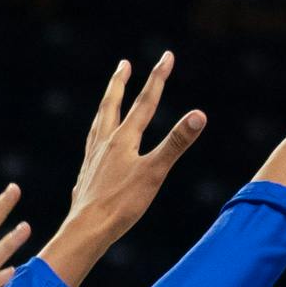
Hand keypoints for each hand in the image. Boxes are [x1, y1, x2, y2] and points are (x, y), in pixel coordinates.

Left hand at [39, 54, 205, 286]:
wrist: (86, 230)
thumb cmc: (121, 204)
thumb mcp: (154, 172)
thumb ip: (176, 143)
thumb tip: (200, 114)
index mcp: (123, 139)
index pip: (145, 102)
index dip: (158, 78)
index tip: (168, 56)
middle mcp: (104, 143)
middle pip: (111, 105)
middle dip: (120, 83)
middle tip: (124, 64)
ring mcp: (92, 159)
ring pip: (98, 124)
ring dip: (105, 107)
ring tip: (108, 99)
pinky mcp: (86, 176)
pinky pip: (91, 148)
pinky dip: (96, 137)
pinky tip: (96, 146)